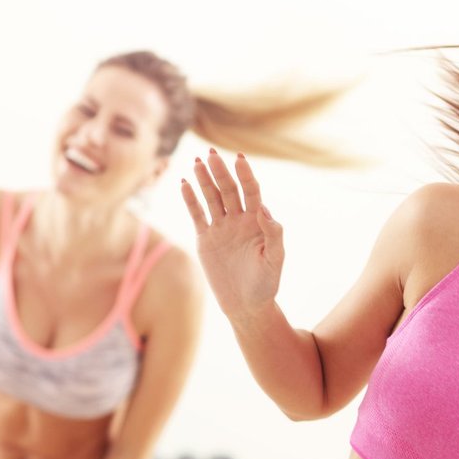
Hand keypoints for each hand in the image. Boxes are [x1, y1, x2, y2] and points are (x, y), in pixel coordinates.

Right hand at [181, 149, 284, 320]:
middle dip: (220, 172)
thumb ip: (273, 233)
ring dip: (204, 180)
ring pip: (211, 198)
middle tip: (211, 154)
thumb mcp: (275, 259)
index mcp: (258, 222)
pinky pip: (197, 215)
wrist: (246, 305)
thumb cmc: (266, 283)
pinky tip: (184, 183)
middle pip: (229, 190)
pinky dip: (190, 200)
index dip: (246, 174)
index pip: (251, 191)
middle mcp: (239, 220)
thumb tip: (264, 208)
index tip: (239, 158)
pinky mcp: (206, 239)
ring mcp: (221, 228)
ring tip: (197, 162)